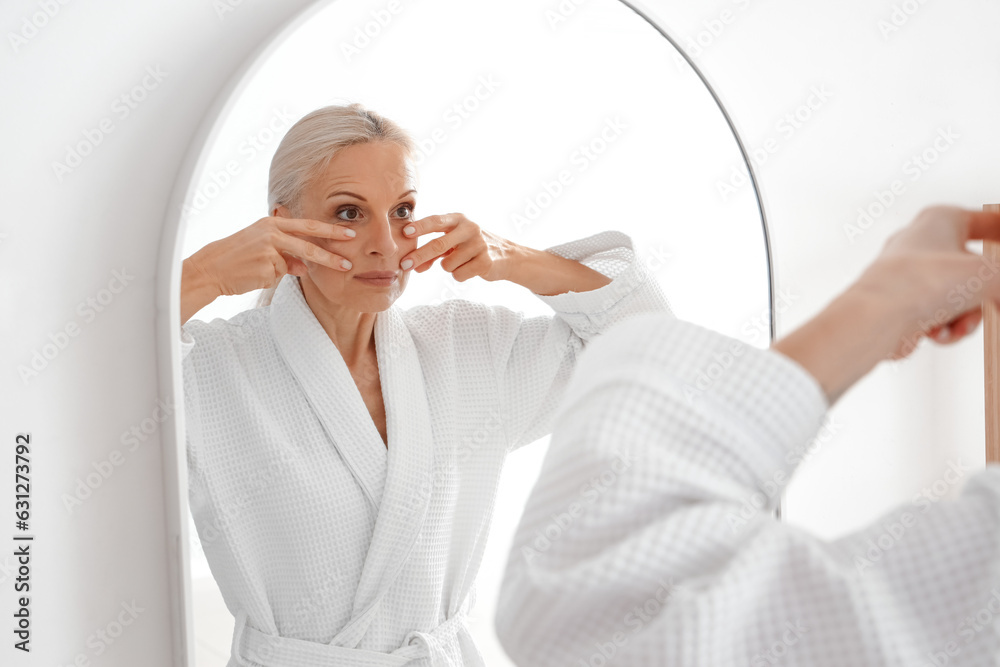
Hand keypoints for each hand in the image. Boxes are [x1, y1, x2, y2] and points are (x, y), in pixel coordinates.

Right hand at [188, 215, 356, 296]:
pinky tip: (251, 274)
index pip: (308, 225)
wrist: (211, 268)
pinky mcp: (265, 267)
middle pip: (308, 244)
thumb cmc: (237, 257)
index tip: (349, 233)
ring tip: (260, 267)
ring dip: (285, 270)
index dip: (330, 230)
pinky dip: (268, 278)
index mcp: (273, 222)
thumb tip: (305, 267)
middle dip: (330, 255)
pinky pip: (278, 276)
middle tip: (348, 262)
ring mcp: (269, 250)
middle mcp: (272, 233)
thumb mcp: (263, 248)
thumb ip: (286, 254)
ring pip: (291, 264)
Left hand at [398, 213, 518, 281]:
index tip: (405, 232)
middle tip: (404, 265)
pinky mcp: (486, 262)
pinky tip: (470, 268)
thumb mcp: (454, 242)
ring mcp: (479, 245)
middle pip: (438, 244)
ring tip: (461, 262)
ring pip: (447, 265)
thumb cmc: (471, 247)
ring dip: (448, 268)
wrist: (506, 256)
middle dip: (419, 256)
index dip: (420, 226)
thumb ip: (433, 251)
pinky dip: (460, 276)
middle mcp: (470, 228)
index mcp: (459, 219)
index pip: (436, 221)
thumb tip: (413, 267)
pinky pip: (459, 275)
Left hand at [772, 205, 999, 406]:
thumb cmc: (925, 282)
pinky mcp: (900, 305)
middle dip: (989, 293)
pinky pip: (938, 316)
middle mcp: (920, 245)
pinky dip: (945, 328)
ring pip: (958, 297)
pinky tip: (938, 333)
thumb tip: (998, 292)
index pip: (986, 221)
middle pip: (975, 269)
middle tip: (996, 303)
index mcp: (939, 220)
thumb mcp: (991, 275)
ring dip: (967, 317)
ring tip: (960, 325)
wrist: (877, 317)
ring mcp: (909, 276)